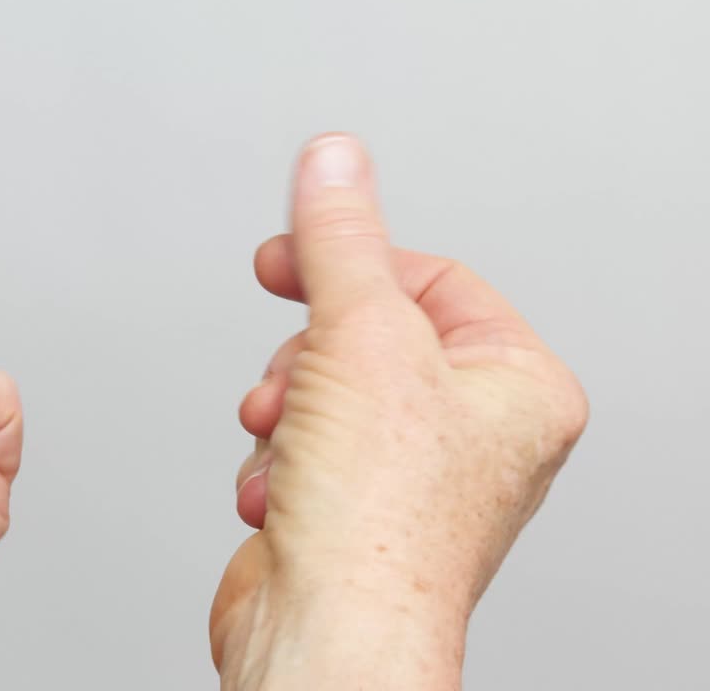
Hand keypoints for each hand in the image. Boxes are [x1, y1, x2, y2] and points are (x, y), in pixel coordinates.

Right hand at [210, 136, 586, 688]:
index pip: (428, 277)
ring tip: (293, 456)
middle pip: (362, 334)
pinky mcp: (351, 506)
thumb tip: (334, 159)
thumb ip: (340, 238)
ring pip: (318, 389)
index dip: (350, 262)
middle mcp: (475, 432)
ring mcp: (410, 474)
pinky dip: (274, 465)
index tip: (284, 258)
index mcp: (518, 386)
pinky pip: (297, 445)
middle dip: (307, 361)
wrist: (325, 632)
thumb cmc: (378, 519)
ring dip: (283, 416)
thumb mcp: (360, 335)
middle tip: (298, 390)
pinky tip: (284, 500)